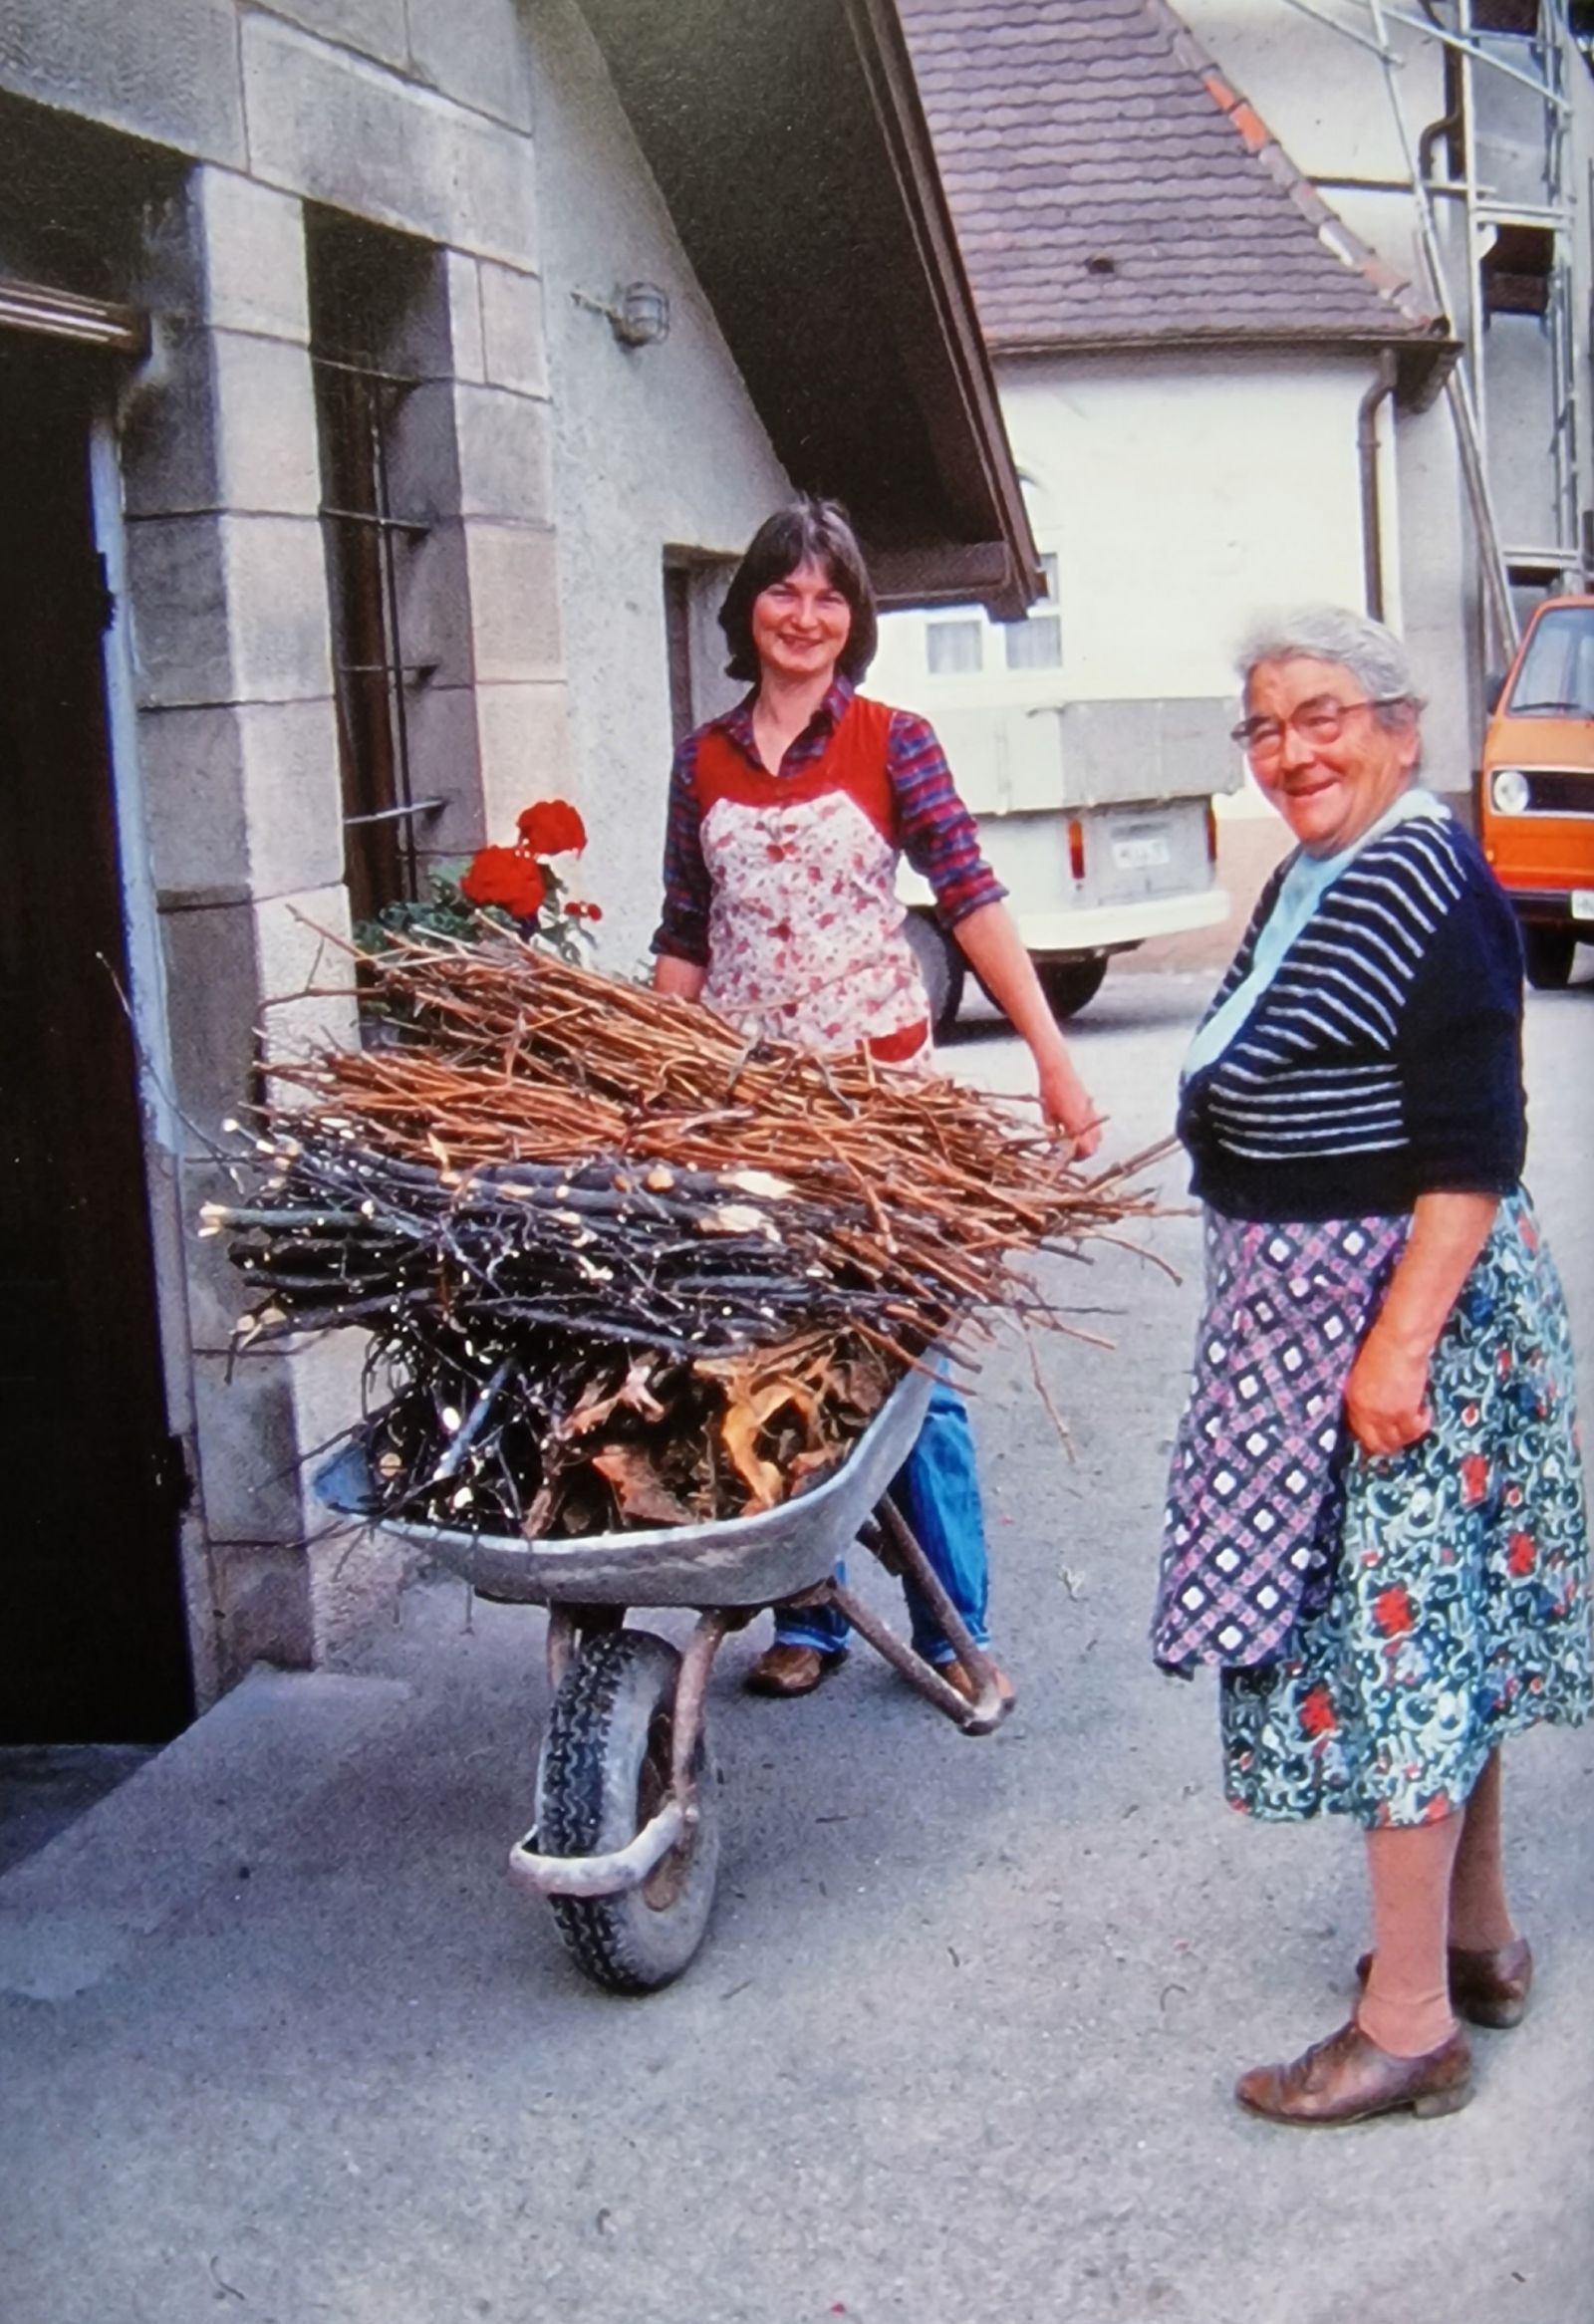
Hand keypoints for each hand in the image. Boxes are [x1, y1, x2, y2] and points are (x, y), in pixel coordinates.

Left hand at [1036, 1050, 1101, 1158]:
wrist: (1058, 1068)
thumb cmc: (1049, 1090)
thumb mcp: (1048, 1115)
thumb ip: (1054, 1133)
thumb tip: (1056, 1146)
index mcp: (1077, 1123)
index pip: (1087, 1150)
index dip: (1078, 1157)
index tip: (1067, 1157)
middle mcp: (1088, 1119)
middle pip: (1094, 1146)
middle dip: (1083, 1153)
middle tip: (1070, 1152)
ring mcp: (1092, 1112)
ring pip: (1097, 1136)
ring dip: (1088, 1142)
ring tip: (1073, 1141)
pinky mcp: (1091, 1106)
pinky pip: (1096, 1125)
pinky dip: (1089, 1131)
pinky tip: (1077, 1128)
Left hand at [1343, 1318, 1432, 1455]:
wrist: (1398, 1341)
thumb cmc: (1382, 1347)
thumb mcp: (1364, 1373)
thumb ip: (1367, 1393)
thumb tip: (1377, 1404)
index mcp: (1353, 1400)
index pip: (1359, 1432)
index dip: (1373, 1437)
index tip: (1385, 1433)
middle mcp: (1365, 1412)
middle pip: (1376, 1444)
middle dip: (1389, 1444)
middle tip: (1402, 1435)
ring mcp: (1384, 1415)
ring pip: (1396, 1442)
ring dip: (1407, 1435)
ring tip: (1416, 1421)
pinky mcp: (1404, 1412)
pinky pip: (1413, 1430)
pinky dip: (1422, 1425)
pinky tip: (1426, 1413)